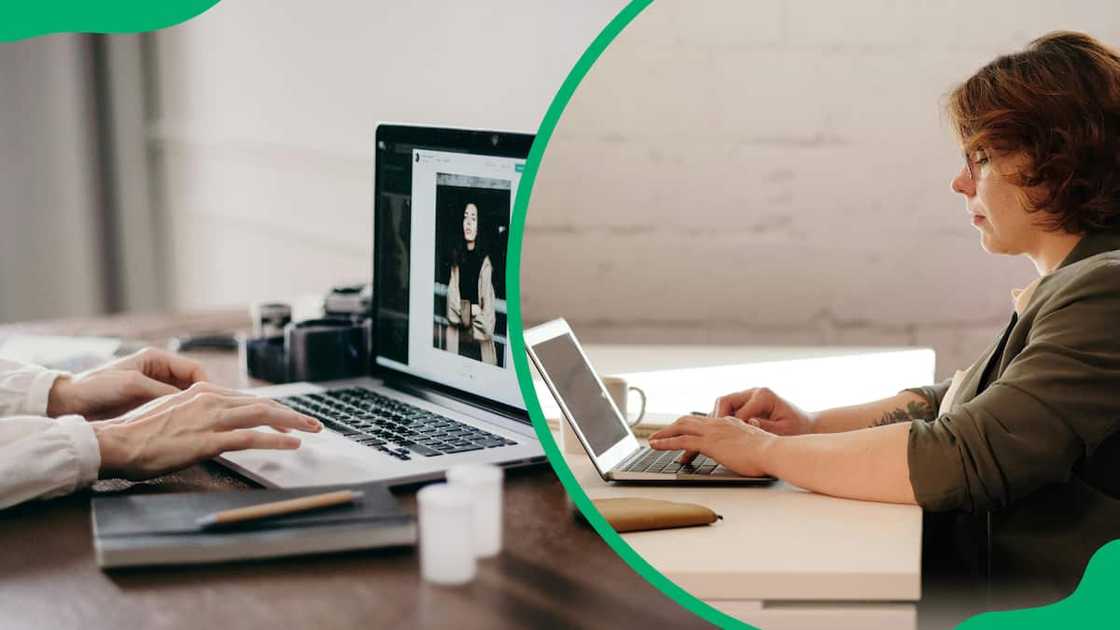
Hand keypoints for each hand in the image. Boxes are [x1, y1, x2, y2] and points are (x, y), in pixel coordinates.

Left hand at [47, 348, 208, 419]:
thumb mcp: (132, 385)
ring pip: (184, 399)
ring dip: (190, 410)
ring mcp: (154, 390)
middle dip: (201, 399)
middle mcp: (159, 373)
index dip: (206, 384)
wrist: (68, 404)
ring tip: (197, 424)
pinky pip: (171, 410)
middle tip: (209, 415)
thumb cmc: (96, 387)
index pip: (194, 369)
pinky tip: (181, 428)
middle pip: (192, 385)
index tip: (210, 402)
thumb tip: (189, 400)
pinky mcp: (147, 406)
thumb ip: (162, 391)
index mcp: (157, 359)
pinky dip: (178, 418)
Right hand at [92, 382, 320, 480]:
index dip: (272, 408)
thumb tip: (211, 423)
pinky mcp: (209, 440)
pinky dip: (276, 440)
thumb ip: (195, 414)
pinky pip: (251, 438)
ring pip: (262, 415)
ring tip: (312, 429)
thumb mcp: (171, 414)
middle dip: (291, 413)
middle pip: (262, 404)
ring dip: (293, 422)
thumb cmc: (138, 434)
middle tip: (313, 422)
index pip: (247, 399)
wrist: (116, 442)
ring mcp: (211, 419)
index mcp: (201, 393)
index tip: (289, 417)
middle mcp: (210, 400)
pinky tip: (292, 444)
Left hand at [648, 415, 775, 476]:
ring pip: (681, 428)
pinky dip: (666, 442)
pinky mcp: (708, 443)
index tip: (683, 432)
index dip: (691, 427)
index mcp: (729, 423)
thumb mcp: (755, 444)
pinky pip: (681, 441)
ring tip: (653, 440)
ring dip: (664, 433)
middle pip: (688, 421)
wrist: (773, 451)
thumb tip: (747, 450)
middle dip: (672, 427)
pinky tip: (656, 446)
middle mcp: (718, 424)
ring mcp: (712, 432)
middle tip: (661, 434)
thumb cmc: (769, 452)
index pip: (704, 423)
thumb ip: (746, 444)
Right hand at [712, 387, 813, 436]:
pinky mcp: (747, 403)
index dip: (731, 428)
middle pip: (724, 401)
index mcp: (763, 396)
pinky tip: (726, 435)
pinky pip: (728, 410)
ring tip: (718, 438)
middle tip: (716, 439)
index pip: (736, 411)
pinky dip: (724, 421)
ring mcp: (749, 396)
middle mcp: (754, 392)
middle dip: (717, 420)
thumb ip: (764, 427)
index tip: (729, 443)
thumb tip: (747, 424)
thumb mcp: (783, 431)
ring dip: (718, 420)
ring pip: (723, 405)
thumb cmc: (798, 428)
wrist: (807, 424)